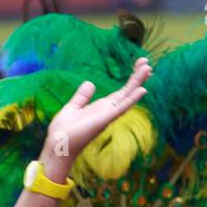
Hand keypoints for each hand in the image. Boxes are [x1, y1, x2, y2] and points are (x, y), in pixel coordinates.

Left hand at [41, 57, 151, 179]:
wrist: (57, 144)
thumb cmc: (64, 130)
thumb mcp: (73, 107)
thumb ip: (82, 96)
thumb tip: (90, 83)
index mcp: (101, 107)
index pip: (121, 91)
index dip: (131, 79)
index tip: (139, 64)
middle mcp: (108, 111)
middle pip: (127, 92)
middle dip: (137, 78)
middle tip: (146, 62)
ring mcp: (107, 115)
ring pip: (126, 97)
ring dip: (137, 83)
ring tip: (148, 69)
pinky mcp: (104, 120)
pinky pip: (120, 108)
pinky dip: (132, 99)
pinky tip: (142, 90)